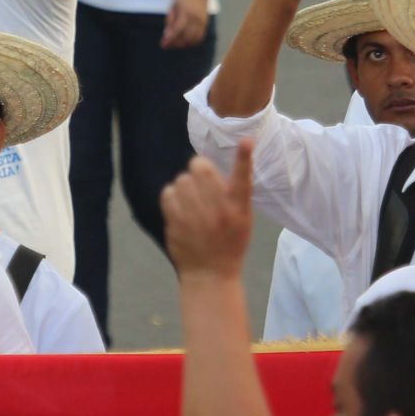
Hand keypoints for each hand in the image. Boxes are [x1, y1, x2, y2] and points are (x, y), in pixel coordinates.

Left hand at [161, 0, 210, 48]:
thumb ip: (170, 20)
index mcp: (185, 12)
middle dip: (175, 44)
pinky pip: (199, 38)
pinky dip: (192, 43)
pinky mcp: (206, 24)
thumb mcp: (173, 6)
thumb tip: (166, 35)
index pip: (177, 30)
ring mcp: (202, 22)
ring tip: (175, 44)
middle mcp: (195, 18)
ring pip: (193, 39)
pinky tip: (185, 42)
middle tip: (167, 44)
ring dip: (183, 45)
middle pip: (185, 37)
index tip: (163, 44)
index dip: (170, 39)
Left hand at [162, 140, 253, 277]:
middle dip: (198, 169)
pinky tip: (178, 207)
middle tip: (201, 180)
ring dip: (184, 185)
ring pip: (182, 179)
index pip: (243, 178)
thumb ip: (233, 194)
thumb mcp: (243, 219)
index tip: (246, 141)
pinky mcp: (176, 223)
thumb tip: (211, 168)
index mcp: (238, 208)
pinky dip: (171, 196)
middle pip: (200, 168)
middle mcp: (219, 210)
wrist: (210, 274)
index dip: (244, 157)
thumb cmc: (229, 243)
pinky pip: (167, 193)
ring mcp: (195, 216)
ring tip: (190, 199)